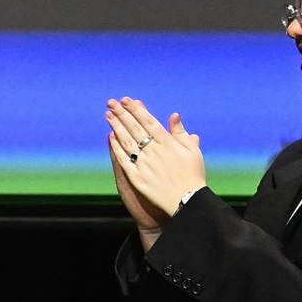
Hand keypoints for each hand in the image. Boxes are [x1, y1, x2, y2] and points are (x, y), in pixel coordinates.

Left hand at [106, 98, 208, 235]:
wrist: (187, 201)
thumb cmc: (193, 175)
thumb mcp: (192, 151)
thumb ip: (180, 133)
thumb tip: (174, 115)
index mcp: (167, 143)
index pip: (148, 122)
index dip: (136, 110)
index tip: (127, 100)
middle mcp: (154, 151)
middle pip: (134, 128)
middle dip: (122, 114)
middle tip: (112, 102)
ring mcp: (144, 164)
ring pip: (127, 141)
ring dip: (116, 127)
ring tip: (108, 115)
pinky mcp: (137, 178)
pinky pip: (124, 160)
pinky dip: (117, 148)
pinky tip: (111, 138)